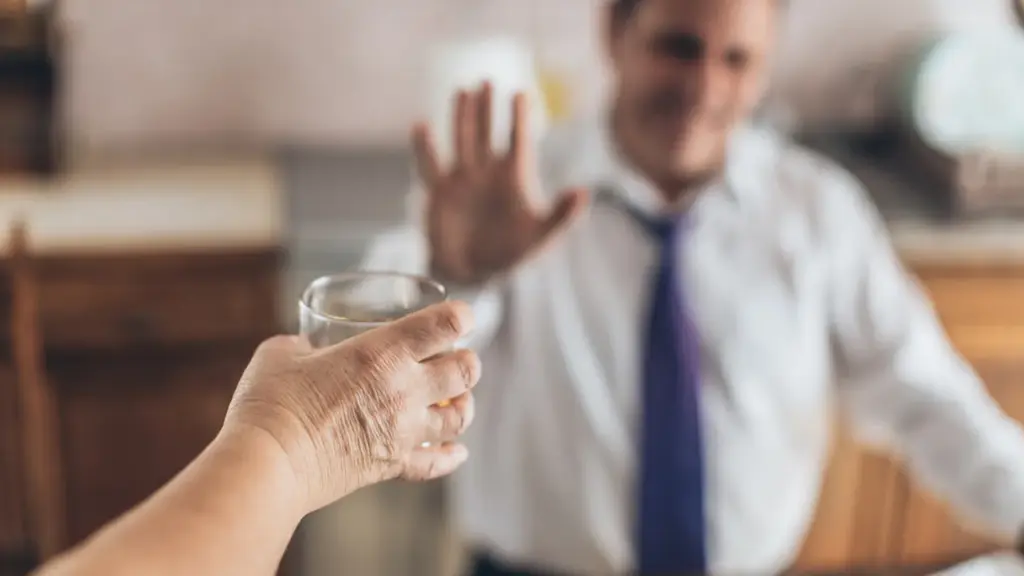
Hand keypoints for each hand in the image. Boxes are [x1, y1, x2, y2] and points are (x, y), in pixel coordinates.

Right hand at [222, 301, 479, 513]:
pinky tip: (457, 451)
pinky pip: (437, 463)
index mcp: (382, 352)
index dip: (461, 316)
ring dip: (463, 405)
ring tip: (456, 401)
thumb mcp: (281, 353)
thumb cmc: (270, 403)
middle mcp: (404, 389)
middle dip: (467, 361)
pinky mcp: (392, 465)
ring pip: (460, 417)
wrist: (267, 465)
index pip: (447, 324)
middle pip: (466, 370)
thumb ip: (301, 345)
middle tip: (454, 358)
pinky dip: (451, 456)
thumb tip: (305, 347)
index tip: (459, 317)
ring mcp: (403, 431)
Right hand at [413, 83, 588, 284]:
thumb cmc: (511, 252)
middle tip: (487, 82)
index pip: (518, 141)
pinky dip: (425, 148)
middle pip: (487, 133)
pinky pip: (430, 166)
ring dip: (461, 118)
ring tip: (462, 92)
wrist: (474, 272)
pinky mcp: (440, 191)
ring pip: (462, 141)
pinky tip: (421, 126)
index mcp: (515, 177)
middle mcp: (488, 171)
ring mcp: (463, 178)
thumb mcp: (542, 236)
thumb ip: (562, 215)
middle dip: (487, 109)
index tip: (521, 94)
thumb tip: (583, 192)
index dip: (519, 118)